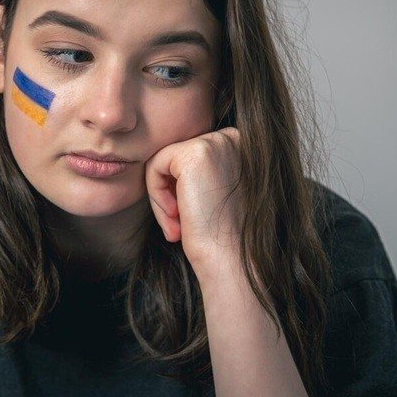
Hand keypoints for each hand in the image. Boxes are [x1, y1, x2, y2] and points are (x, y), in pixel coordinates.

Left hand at [144, 126, 244, 273]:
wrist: (231, 258)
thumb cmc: (222, 234)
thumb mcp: (214, 191)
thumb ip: (199, 170)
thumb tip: (163, 160)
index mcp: (241, 144)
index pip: (190, 156)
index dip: (183, 189)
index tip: (188, 218)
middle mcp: (231, 137)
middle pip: (176, 156)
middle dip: (171, 193)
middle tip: (178, 226)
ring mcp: (214, 143)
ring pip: (163, 162)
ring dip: (162, 197)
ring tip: (176, 226)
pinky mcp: (194, 153)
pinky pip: (155, 166)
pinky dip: (156, 195)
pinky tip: (174, 218)